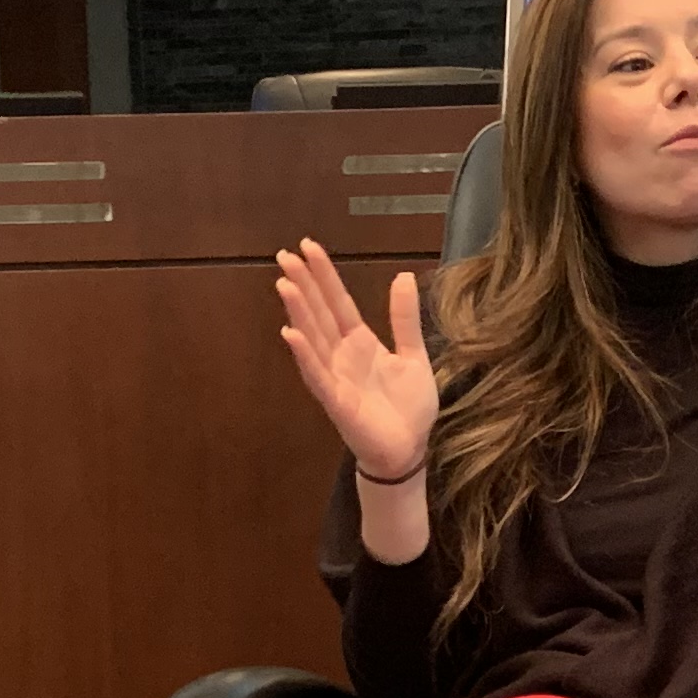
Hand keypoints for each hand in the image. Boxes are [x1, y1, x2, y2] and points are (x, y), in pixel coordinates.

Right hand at [275, 240, 438, 481]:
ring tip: (284, 284)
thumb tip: (404, 275)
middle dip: (303, 284)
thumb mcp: (413, 354)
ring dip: (299, 312)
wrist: (410, 450)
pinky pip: (317, 375)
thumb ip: (405, 318)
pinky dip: (304, 355)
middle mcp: (341, 356)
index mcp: (359, 343)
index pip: (338, 302)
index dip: (324, 275)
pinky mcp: (336, 402)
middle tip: (284, 254)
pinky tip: (291, 334)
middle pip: (319, 313)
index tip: (308, 246)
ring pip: (313, 338)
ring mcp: (335, 378)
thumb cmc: (408, 408)